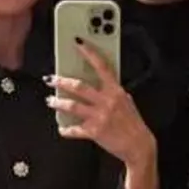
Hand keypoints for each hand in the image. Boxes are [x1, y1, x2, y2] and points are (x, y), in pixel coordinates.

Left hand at [45, 41, 155, 168]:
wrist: (138, 145)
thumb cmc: (133, 124)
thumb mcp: (127, 102)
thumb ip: (113, 92)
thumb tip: (101, 84)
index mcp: (116, 91)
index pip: (102, 66)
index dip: (89, 53)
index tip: (78, 43)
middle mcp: (107, 101)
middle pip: (79, 86)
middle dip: (61, 81)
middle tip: (50, 79)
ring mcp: (99, 116)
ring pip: (72, 105)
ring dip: (58, 102)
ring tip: (50, 100)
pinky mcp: (94, 132)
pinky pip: (74, 129)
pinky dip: (66, 130)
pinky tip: (62, 128)